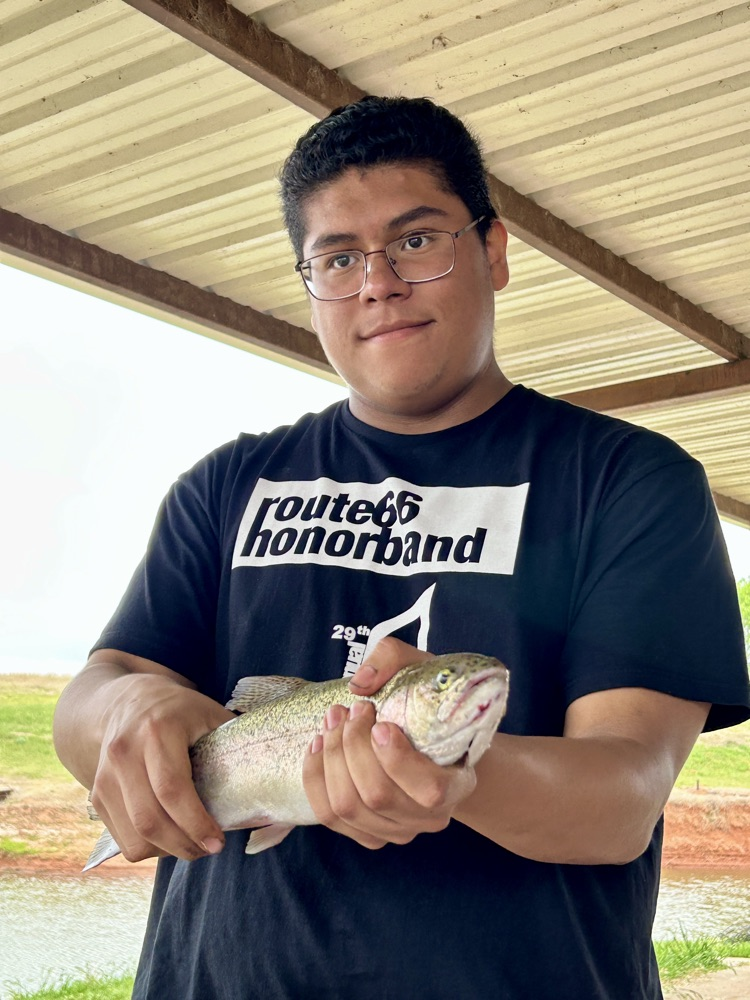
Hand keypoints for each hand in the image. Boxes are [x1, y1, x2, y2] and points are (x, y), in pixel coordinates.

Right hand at [90, 672, 234, 863]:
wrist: (124, 700)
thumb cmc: (178, 710)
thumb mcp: (208, 713)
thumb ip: (232, 744)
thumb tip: (267, 782)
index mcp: (157, 730)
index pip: (172, 789)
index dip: (196, 823)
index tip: (218, 842)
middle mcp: (124, 752)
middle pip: (150, 820)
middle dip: (184, 845)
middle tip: (210, 849)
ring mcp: (105, 775)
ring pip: (133, 836)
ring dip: (166, 852)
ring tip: (192, 845)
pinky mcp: (96, 793)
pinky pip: (122, 838)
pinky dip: (148, 847)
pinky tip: (170, 836)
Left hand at [302, 638, 476, 848]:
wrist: (434, 738)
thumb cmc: (431, 703)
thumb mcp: (424, 668)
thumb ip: (394, 659)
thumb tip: (360, 682)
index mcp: (457, 784)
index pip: (428, 791)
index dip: (397, 759)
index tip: (381, 723)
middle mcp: (429, 817)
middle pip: (376, 795)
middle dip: (351, 746)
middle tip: (350, 710)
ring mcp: (397, 830)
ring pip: (347, 807)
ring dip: (330, 758)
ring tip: (332, 721)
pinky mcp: (368, 833)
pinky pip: (329, 817)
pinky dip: (315, 778)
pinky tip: (318, 745)